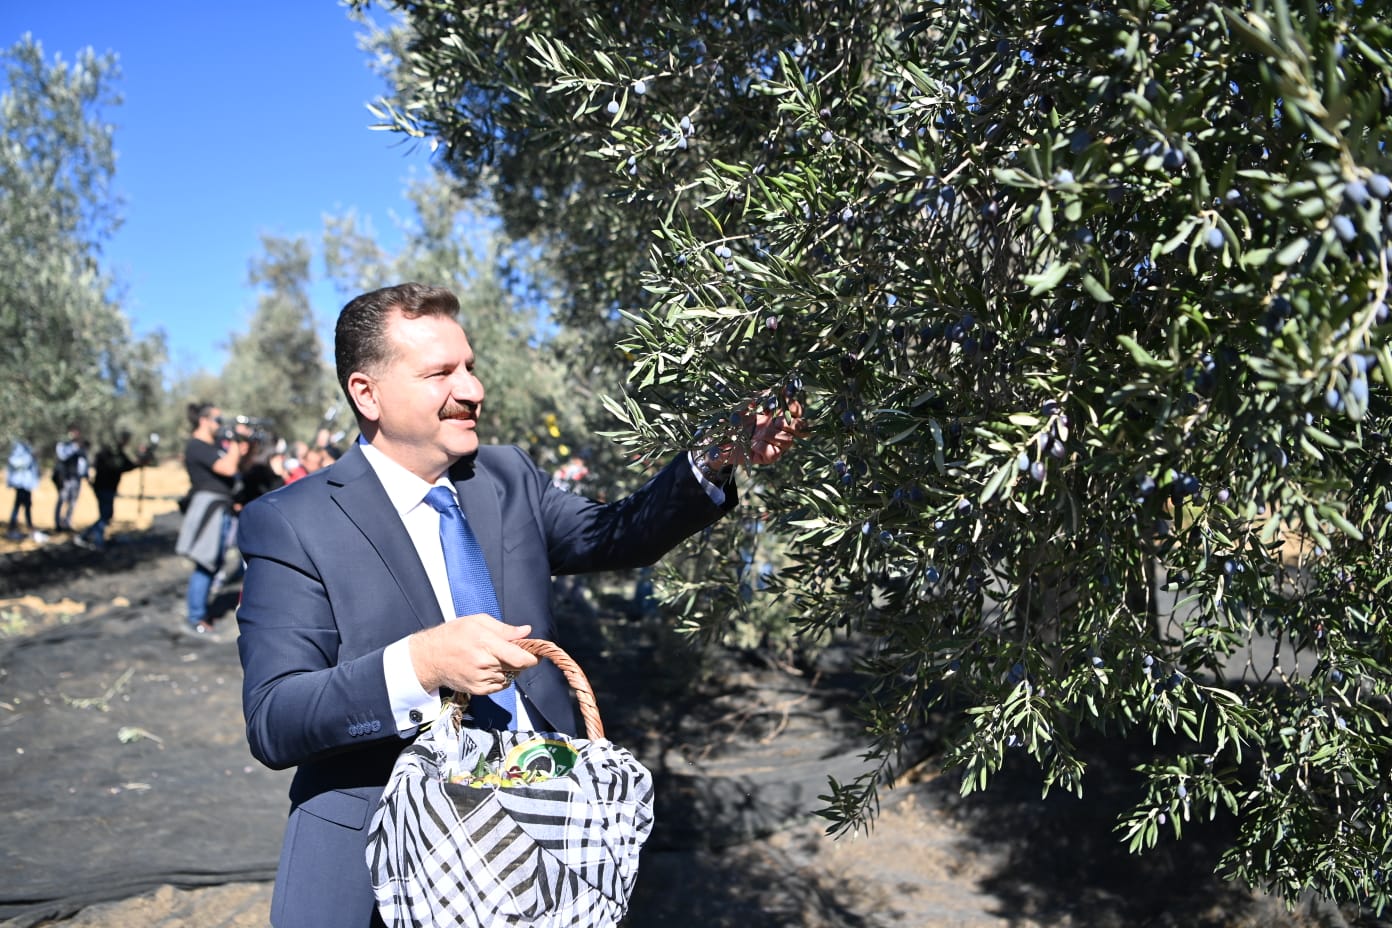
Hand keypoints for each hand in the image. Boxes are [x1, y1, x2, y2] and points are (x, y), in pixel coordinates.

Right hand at [408, 613, 538, 694]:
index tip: (536, 651)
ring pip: (511, 676)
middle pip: (518, 667)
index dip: (533, 657)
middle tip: (509, 649)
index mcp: (486, 644)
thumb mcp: (477, 622)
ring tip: (492, 657)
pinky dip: (500, 677)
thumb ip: (504, 629)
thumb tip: (526, 631)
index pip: (521, 659)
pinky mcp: (479, 691)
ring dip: (509, 668)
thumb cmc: (452, 636)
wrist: (430, 658)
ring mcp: (482, 680)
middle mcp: (486, 665)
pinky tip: (488, 667)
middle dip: (520, 659)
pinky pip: (501, 685)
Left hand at [705, 396, 807, 469]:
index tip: (784, 401)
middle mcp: (780, 429)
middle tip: (775, 421)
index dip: (793, 406)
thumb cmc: (733, 418)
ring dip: (773, 435)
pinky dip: (763, 447)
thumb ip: (760, 397)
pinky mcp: (769, 456)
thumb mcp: (745, 404)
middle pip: (800, 426)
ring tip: (759, 433)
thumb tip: (779, 388)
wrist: (719, 439)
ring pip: (788, 440)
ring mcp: (776, 443)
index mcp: (777, 414)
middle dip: (789, 423)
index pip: (796, 410)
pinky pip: (774, 453)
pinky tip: (753, 444)